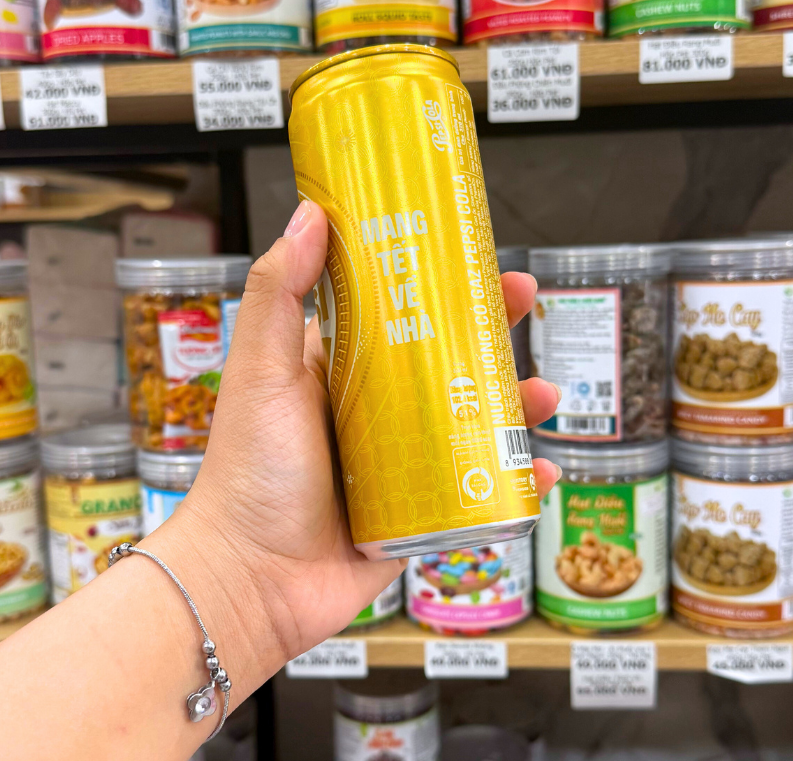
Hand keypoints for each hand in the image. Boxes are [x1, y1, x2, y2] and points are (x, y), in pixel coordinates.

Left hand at [163, 201, 561, 694]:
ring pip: (470, 422)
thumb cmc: (248, 473)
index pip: (398, 312)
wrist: (251, 580)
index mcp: (338, 370)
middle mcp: (372, 412)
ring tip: (545, 397)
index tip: (472, 256)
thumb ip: (281, 293)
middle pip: (445, 361)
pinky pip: (476, 489)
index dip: (436, 283)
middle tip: (526, 304)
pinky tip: (538, 470)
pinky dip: (511, 480)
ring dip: (514, 406)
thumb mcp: (262, 371)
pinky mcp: (417, 511)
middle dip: (491, 333)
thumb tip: (310, 214)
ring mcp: (399, 463)